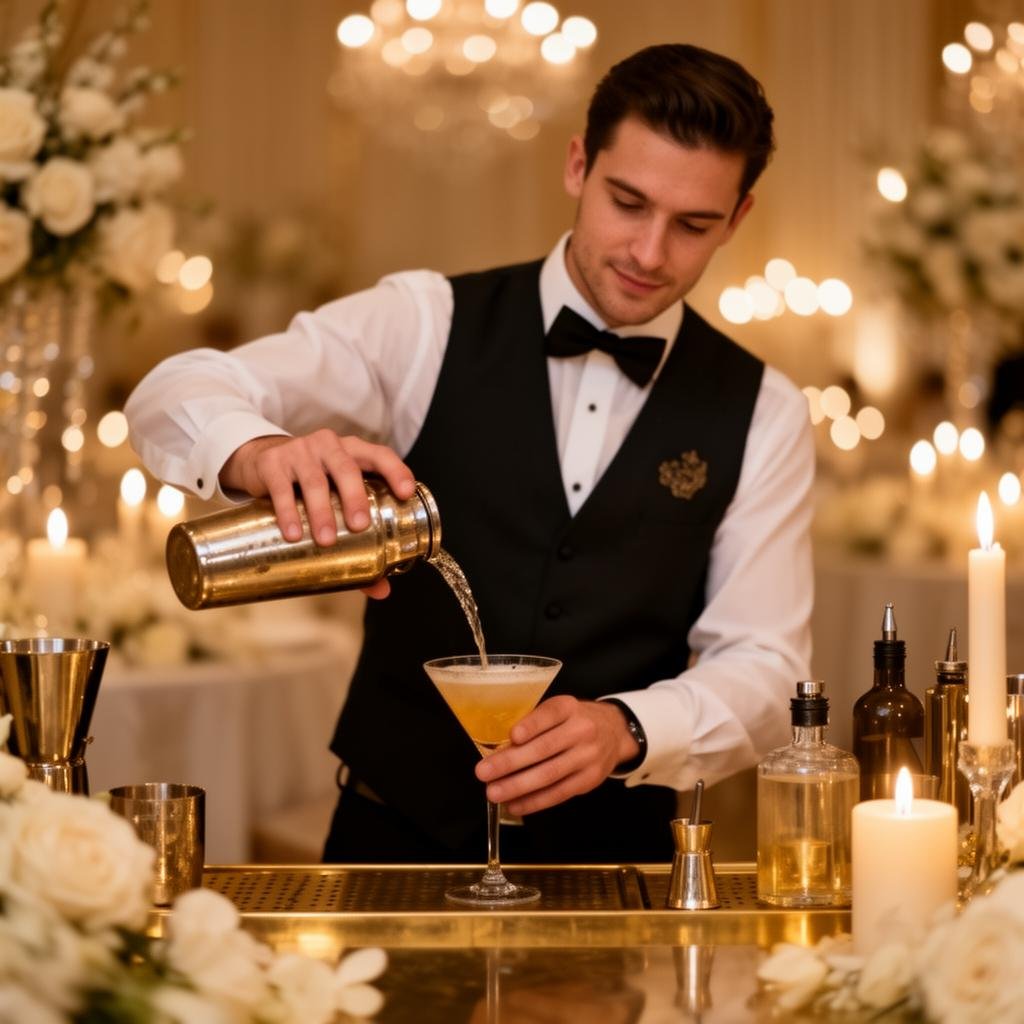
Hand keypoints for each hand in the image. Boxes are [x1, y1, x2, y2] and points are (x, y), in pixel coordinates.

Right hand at [218, 431, 415, 599]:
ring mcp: (300, 452)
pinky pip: (281, 488)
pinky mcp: (273, 464)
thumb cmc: (313, 483)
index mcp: (354, 452)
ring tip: (325, 540)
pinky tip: (293, 533)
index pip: (380, 455)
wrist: (263, 462)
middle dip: (355, 497)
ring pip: (314, 480)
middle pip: (347, 468)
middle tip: (360, 525)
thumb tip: (381, 589)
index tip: (405, 493)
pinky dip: (288, 511)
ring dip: (321, 511)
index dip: (396, 471)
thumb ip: (361, 540)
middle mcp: (330, 446)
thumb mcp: (336, 500)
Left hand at [474, 696, 639, 814]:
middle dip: (511, 762)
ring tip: (494, 792)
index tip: (512, 736)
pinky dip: (535, 801)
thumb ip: (534, 722)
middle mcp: (582, 730)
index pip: (550, 714)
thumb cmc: (573, 720)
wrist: (614, 733)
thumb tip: (498, 744)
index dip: (532, 725)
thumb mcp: (559, 710)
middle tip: (483, 772)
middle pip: (545, 749)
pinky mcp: (589, 780)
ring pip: (550, 774)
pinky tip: (515, 804)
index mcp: (569, 707)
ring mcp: (588, 757)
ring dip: (518, 786)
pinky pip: (559, 793)